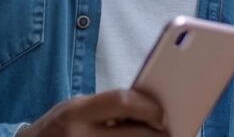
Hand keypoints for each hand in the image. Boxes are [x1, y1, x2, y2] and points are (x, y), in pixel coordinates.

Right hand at [17, 89, 166, 136]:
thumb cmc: (60, 126)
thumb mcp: (77, 109)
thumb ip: (108, 108)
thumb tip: (151, 108)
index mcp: (76, 113)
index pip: (122, 101)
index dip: (148, 106)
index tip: (164, 111)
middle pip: (133, 136)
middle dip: (157, 135)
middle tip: (173, 132)